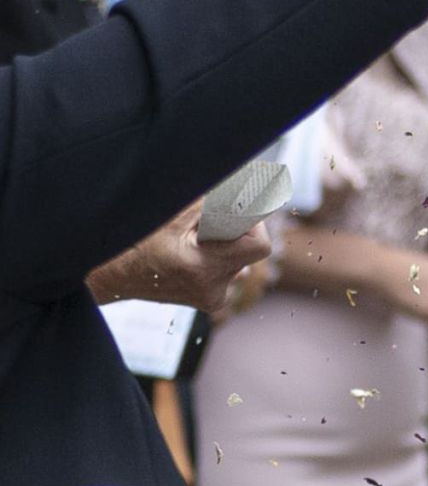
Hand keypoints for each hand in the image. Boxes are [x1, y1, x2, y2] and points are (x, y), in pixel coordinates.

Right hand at [88, 203, 273, 317]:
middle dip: (234, 230)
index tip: (240, 208)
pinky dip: (216, 256)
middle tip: (207, 223)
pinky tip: (192, 254)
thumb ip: (210, 202)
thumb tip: (245, 184)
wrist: (110, 274)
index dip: (253, 222)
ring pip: (238, 260)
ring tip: (192, 242)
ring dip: (223, 244)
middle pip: (249, 251)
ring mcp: (212, 298)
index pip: (259, 245)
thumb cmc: (134, 240)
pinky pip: (228, 271)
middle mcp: (212, 290)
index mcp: (202, 268)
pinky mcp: (210, 301)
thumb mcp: (169, 215)